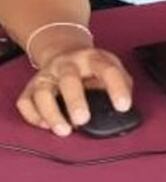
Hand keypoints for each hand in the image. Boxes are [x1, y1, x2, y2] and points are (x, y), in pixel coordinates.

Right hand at [16, 47, 132, 135]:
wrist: (65, 51)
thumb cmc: (92, 66)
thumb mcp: (111, 67)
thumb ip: (121, 84)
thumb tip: (124, 109)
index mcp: (92, 58)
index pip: (107, 70)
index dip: (117, 88)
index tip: (123, 107)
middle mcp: (67, 64)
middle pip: (68, 79)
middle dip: (75, 100)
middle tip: (83, 120)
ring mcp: (47, 75)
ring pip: (42, 93)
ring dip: (52, 113)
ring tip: (64, 130)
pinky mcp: (31, 86)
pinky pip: (25, 102)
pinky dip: (33, 116)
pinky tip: (46, 125)